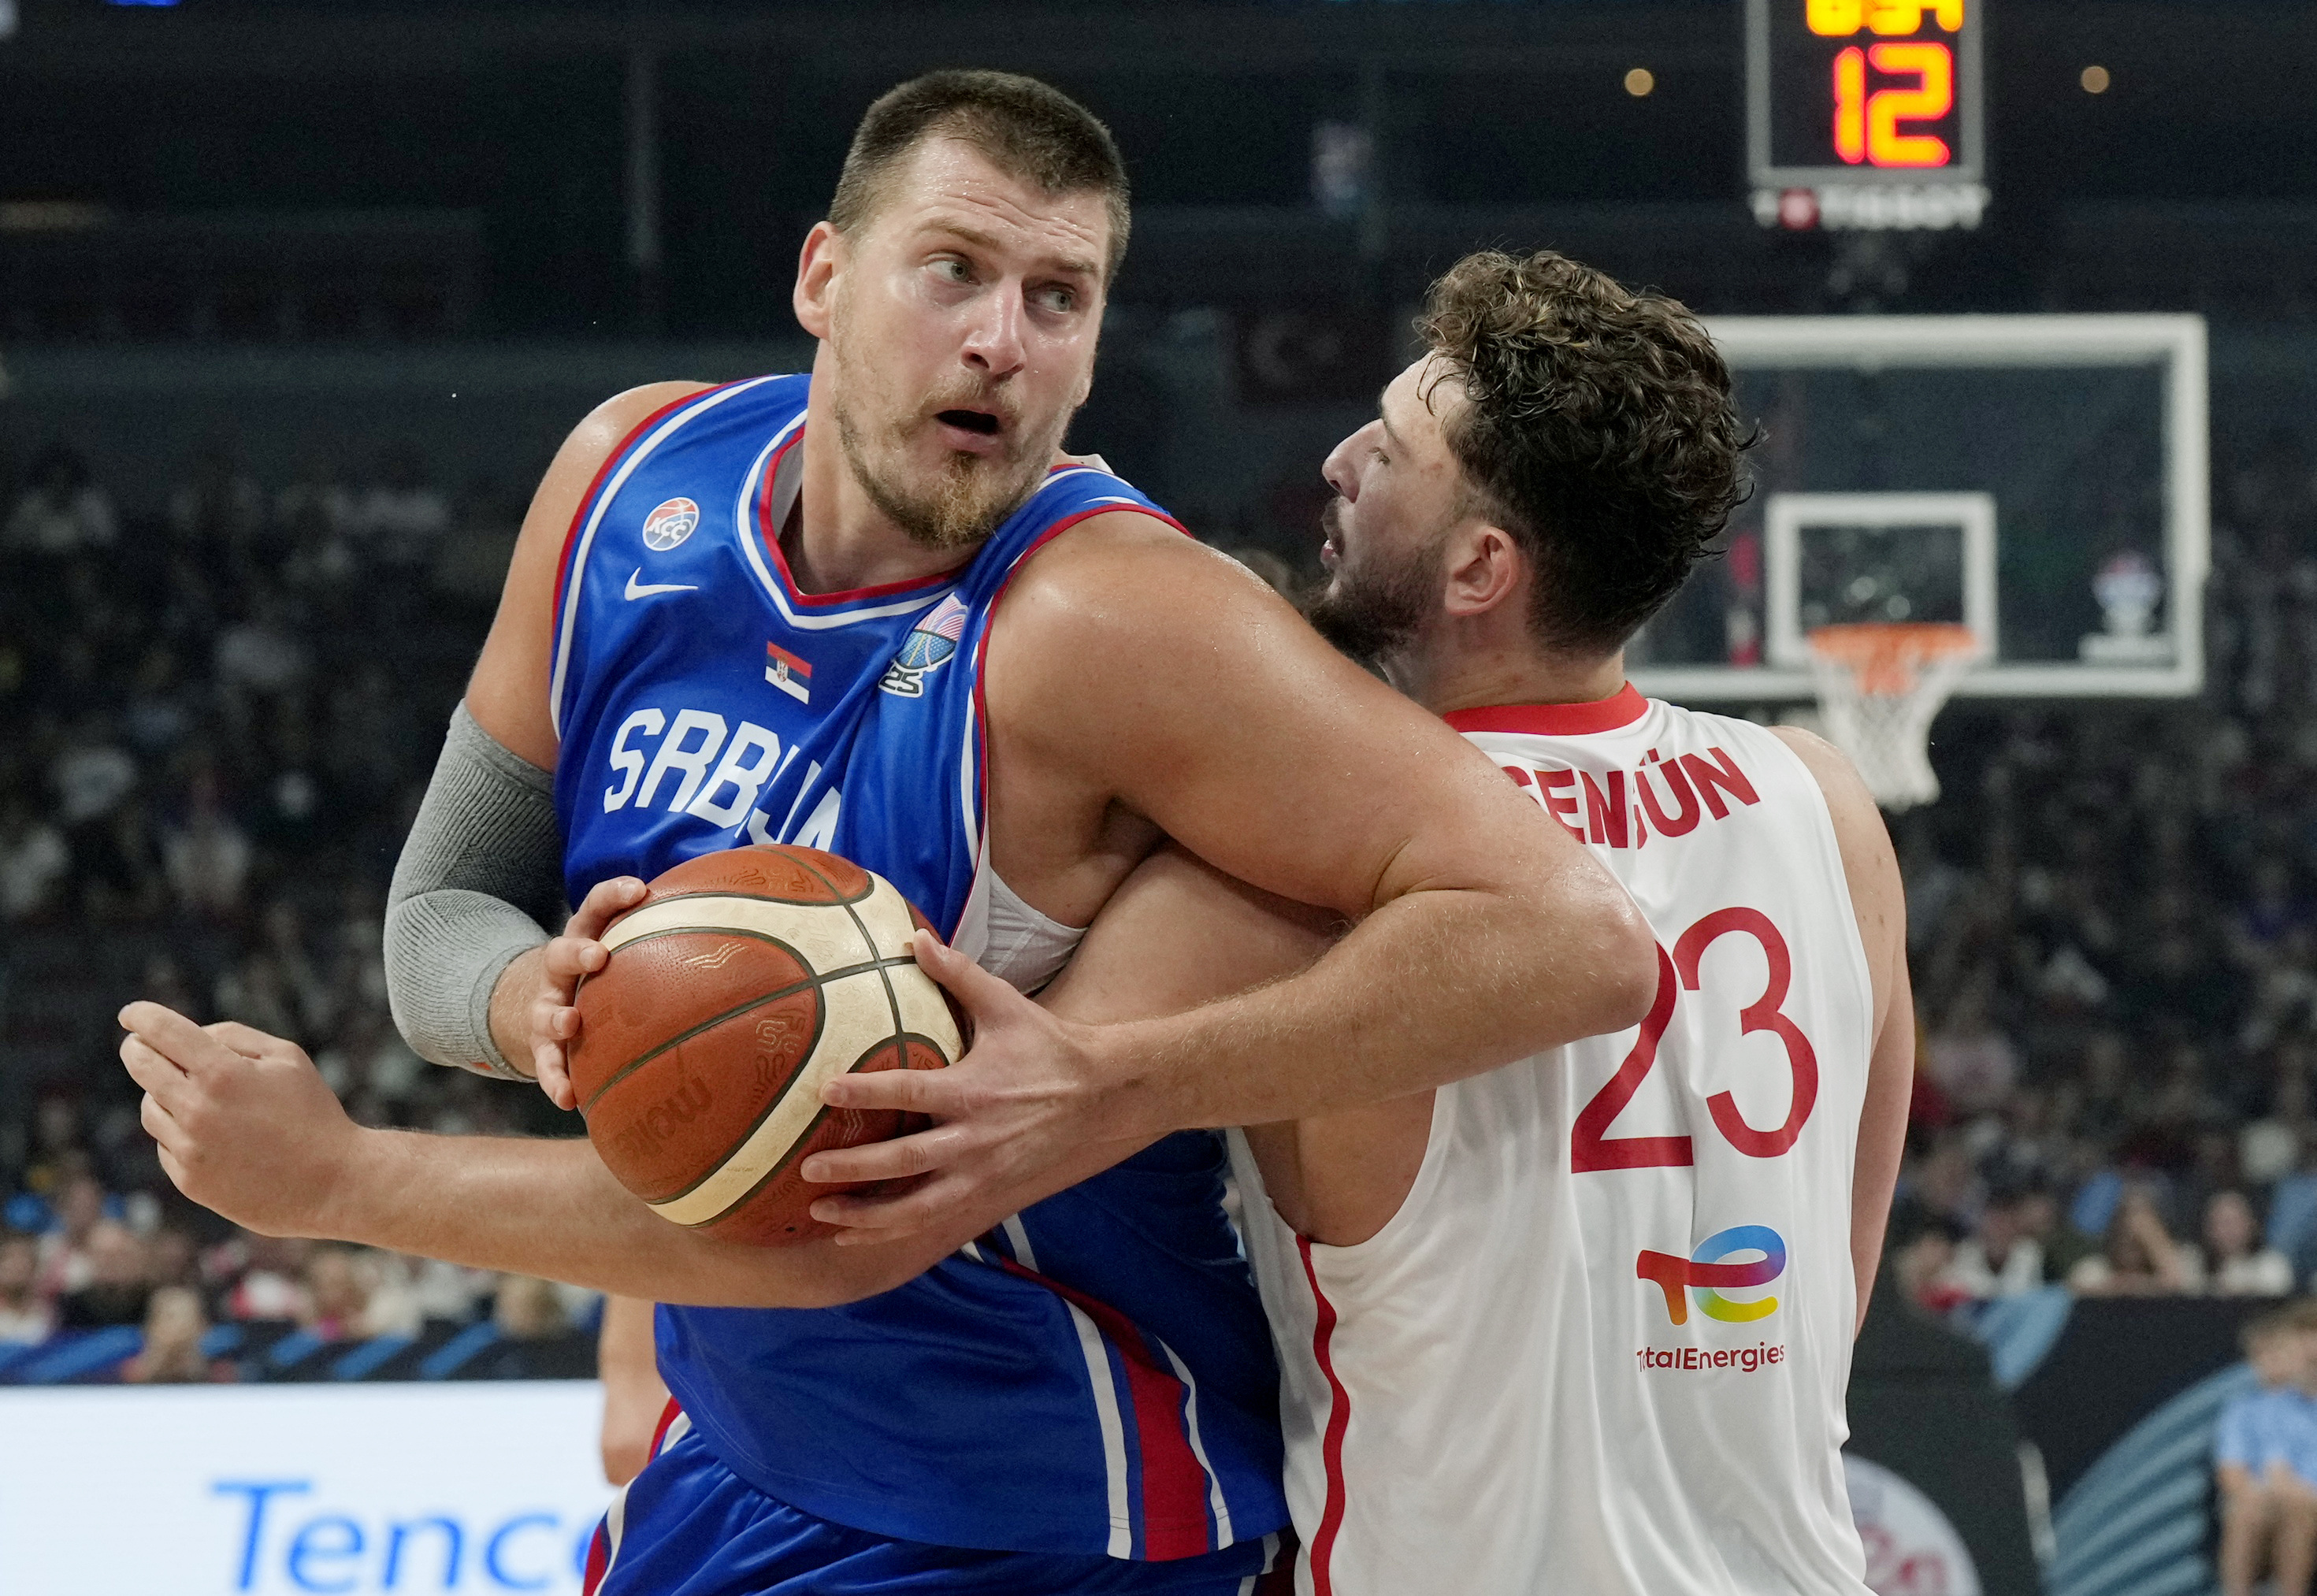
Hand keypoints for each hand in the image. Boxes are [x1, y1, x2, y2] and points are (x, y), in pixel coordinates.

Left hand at [117, 1002, 365, 1237]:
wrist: (332, 1183)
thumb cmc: (313, 1113)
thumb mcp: (288, 1058)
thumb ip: (235, 1038)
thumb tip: (192, 1039)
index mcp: (222, 1073)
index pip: (163, 1032)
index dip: (141, 1016)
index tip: (132, 1014)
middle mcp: (197, 1110)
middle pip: (142, 1066)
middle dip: (137, 1049)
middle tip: (138, 1045)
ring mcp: (190, 1149)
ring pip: (151, 1108)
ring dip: (162, 1094)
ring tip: (194, 1096)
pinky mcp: (189, 1181)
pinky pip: (166, 1145)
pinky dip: (180, 1132)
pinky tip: (213, 1135)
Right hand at [495, 875, 646, 1108]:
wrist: (551, 1007)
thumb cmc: (609, 975)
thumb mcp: (627, 950)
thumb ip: (666, 940)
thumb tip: (739, 925)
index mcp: (586, 938)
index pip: (596, 906)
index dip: (614, 895)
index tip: (639, 889)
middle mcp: (561, 971)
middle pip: (561, 952)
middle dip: (578, 952)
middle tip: (598, 956)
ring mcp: (548, 1008)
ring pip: (545, 1011)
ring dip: (557, 1017)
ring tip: (571, 1023)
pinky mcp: (542, 1046)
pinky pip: (546, 1065)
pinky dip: (555, 1080)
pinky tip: (570, 1098)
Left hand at [801, 931, 1137, 1244]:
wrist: (1103, 1095)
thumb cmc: (1048, 1045)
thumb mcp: (1006, 1005)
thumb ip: (958, 974)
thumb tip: (915, 937)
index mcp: (974, 1089)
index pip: (913, 1092)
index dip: (869, 1092)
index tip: (826, 1089)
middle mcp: (976, 1138)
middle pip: (907, 1160)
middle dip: (857, 1168)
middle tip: (810, 1167)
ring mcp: (982, 1173)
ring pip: (918, 1207)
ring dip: (868, 1215)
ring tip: (822, 1213)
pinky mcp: (989, 1195)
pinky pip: (933, 1220)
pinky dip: (893, 1231)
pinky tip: (856, 1234)